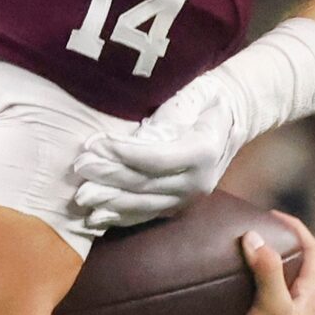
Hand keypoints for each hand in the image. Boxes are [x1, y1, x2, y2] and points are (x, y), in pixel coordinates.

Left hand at [71, 75, 245, 234]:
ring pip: (143, 204)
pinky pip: (147, 215)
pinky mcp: (181, 206)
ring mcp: (190, 198)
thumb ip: (167, 117)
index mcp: (204, 150)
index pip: (157, 158)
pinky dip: (121, 217)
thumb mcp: (191, 96)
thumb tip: (134, 141)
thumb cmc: (207, 98)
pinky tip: (98, 219)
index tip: (95, 144)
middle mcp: (199, 181)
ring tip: (81, 196)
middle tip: (80, 168)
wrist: (235, 117)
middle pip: (145, 183)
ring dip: (109, 201)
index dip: (123, 154)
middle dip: (108, 176)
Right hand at [228, 215, 314, 314]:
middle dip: (278, 246)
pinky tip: (229, 290)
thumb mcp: (272, 306)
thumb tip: (254, 237)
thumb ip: (266, 271)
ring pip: (278, 286)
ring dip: (263, 268)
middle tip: (253, 232)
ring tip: (239, 256)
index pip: (314, 252)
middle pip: (297, 267)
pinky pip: (261, 304)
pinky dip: (250, 289)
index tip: (274, 215)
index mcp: (310, 299)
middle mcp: (300, 311)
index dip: (298, 228)